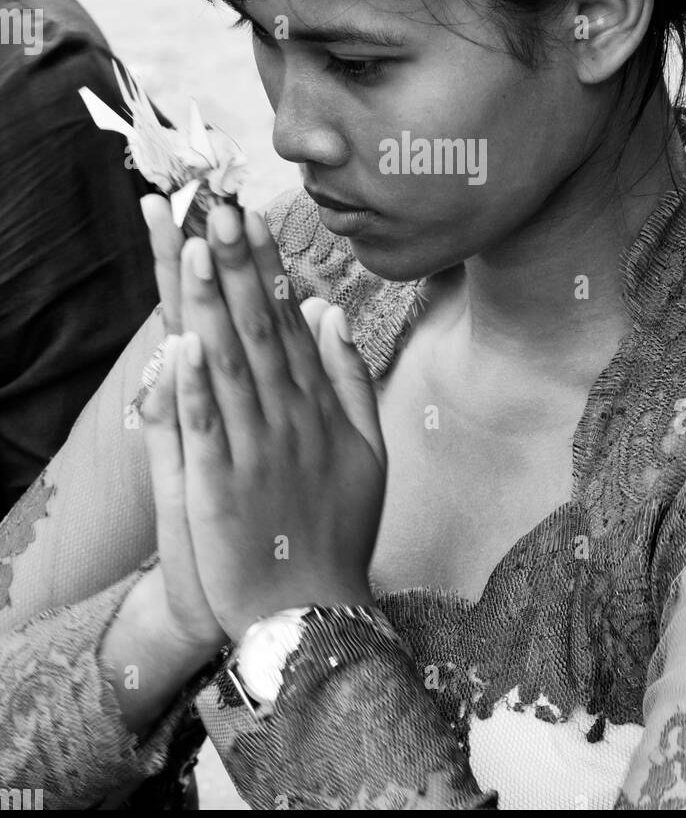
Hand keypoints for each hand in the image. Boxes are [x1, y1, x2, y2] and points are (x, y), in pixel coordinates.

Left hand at [145, 200, 385, 642]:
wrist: (314, 610)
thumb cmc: (338, 528)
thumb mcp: (368, 450)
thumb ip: (351, 378)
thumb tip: (333, 310)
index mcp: (318, 405)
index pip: (289, 320)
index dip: (267, 267)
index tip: (250, 216)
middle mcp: (289, 416)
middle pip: (259, 328)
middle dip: (238, 265)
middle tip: (218, 206)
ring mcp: (256, 449)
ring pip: (231, 364)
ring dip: (213, 304)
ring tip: (195, 248)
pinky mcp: (223, 486)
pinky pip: (208, 426)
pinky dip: (195, 384)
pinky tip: (184, 341)